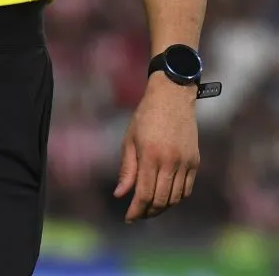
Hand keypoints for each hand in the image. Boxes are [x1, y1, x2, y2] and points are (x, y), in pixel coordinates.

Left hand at [113, 72, 199, 222]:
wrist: (172, 96)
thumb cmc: (146, 116)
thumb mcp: (130, 139)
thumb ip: (127, 169)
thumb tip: (120, 195)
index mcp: (150, 155)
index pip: (144, 194)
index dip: (136, 210)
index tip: (128, 218)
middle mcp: (170, 161)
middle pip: (161, 200)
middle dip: (148, 212)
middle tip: (138, 214)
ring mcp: (185, 162)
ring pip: (175, 198)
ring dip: (162, 207)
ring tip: (151, 207)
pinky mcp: (195, 161)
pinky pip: (187, 189)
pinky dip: (176, 198)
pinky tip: (166, 196)